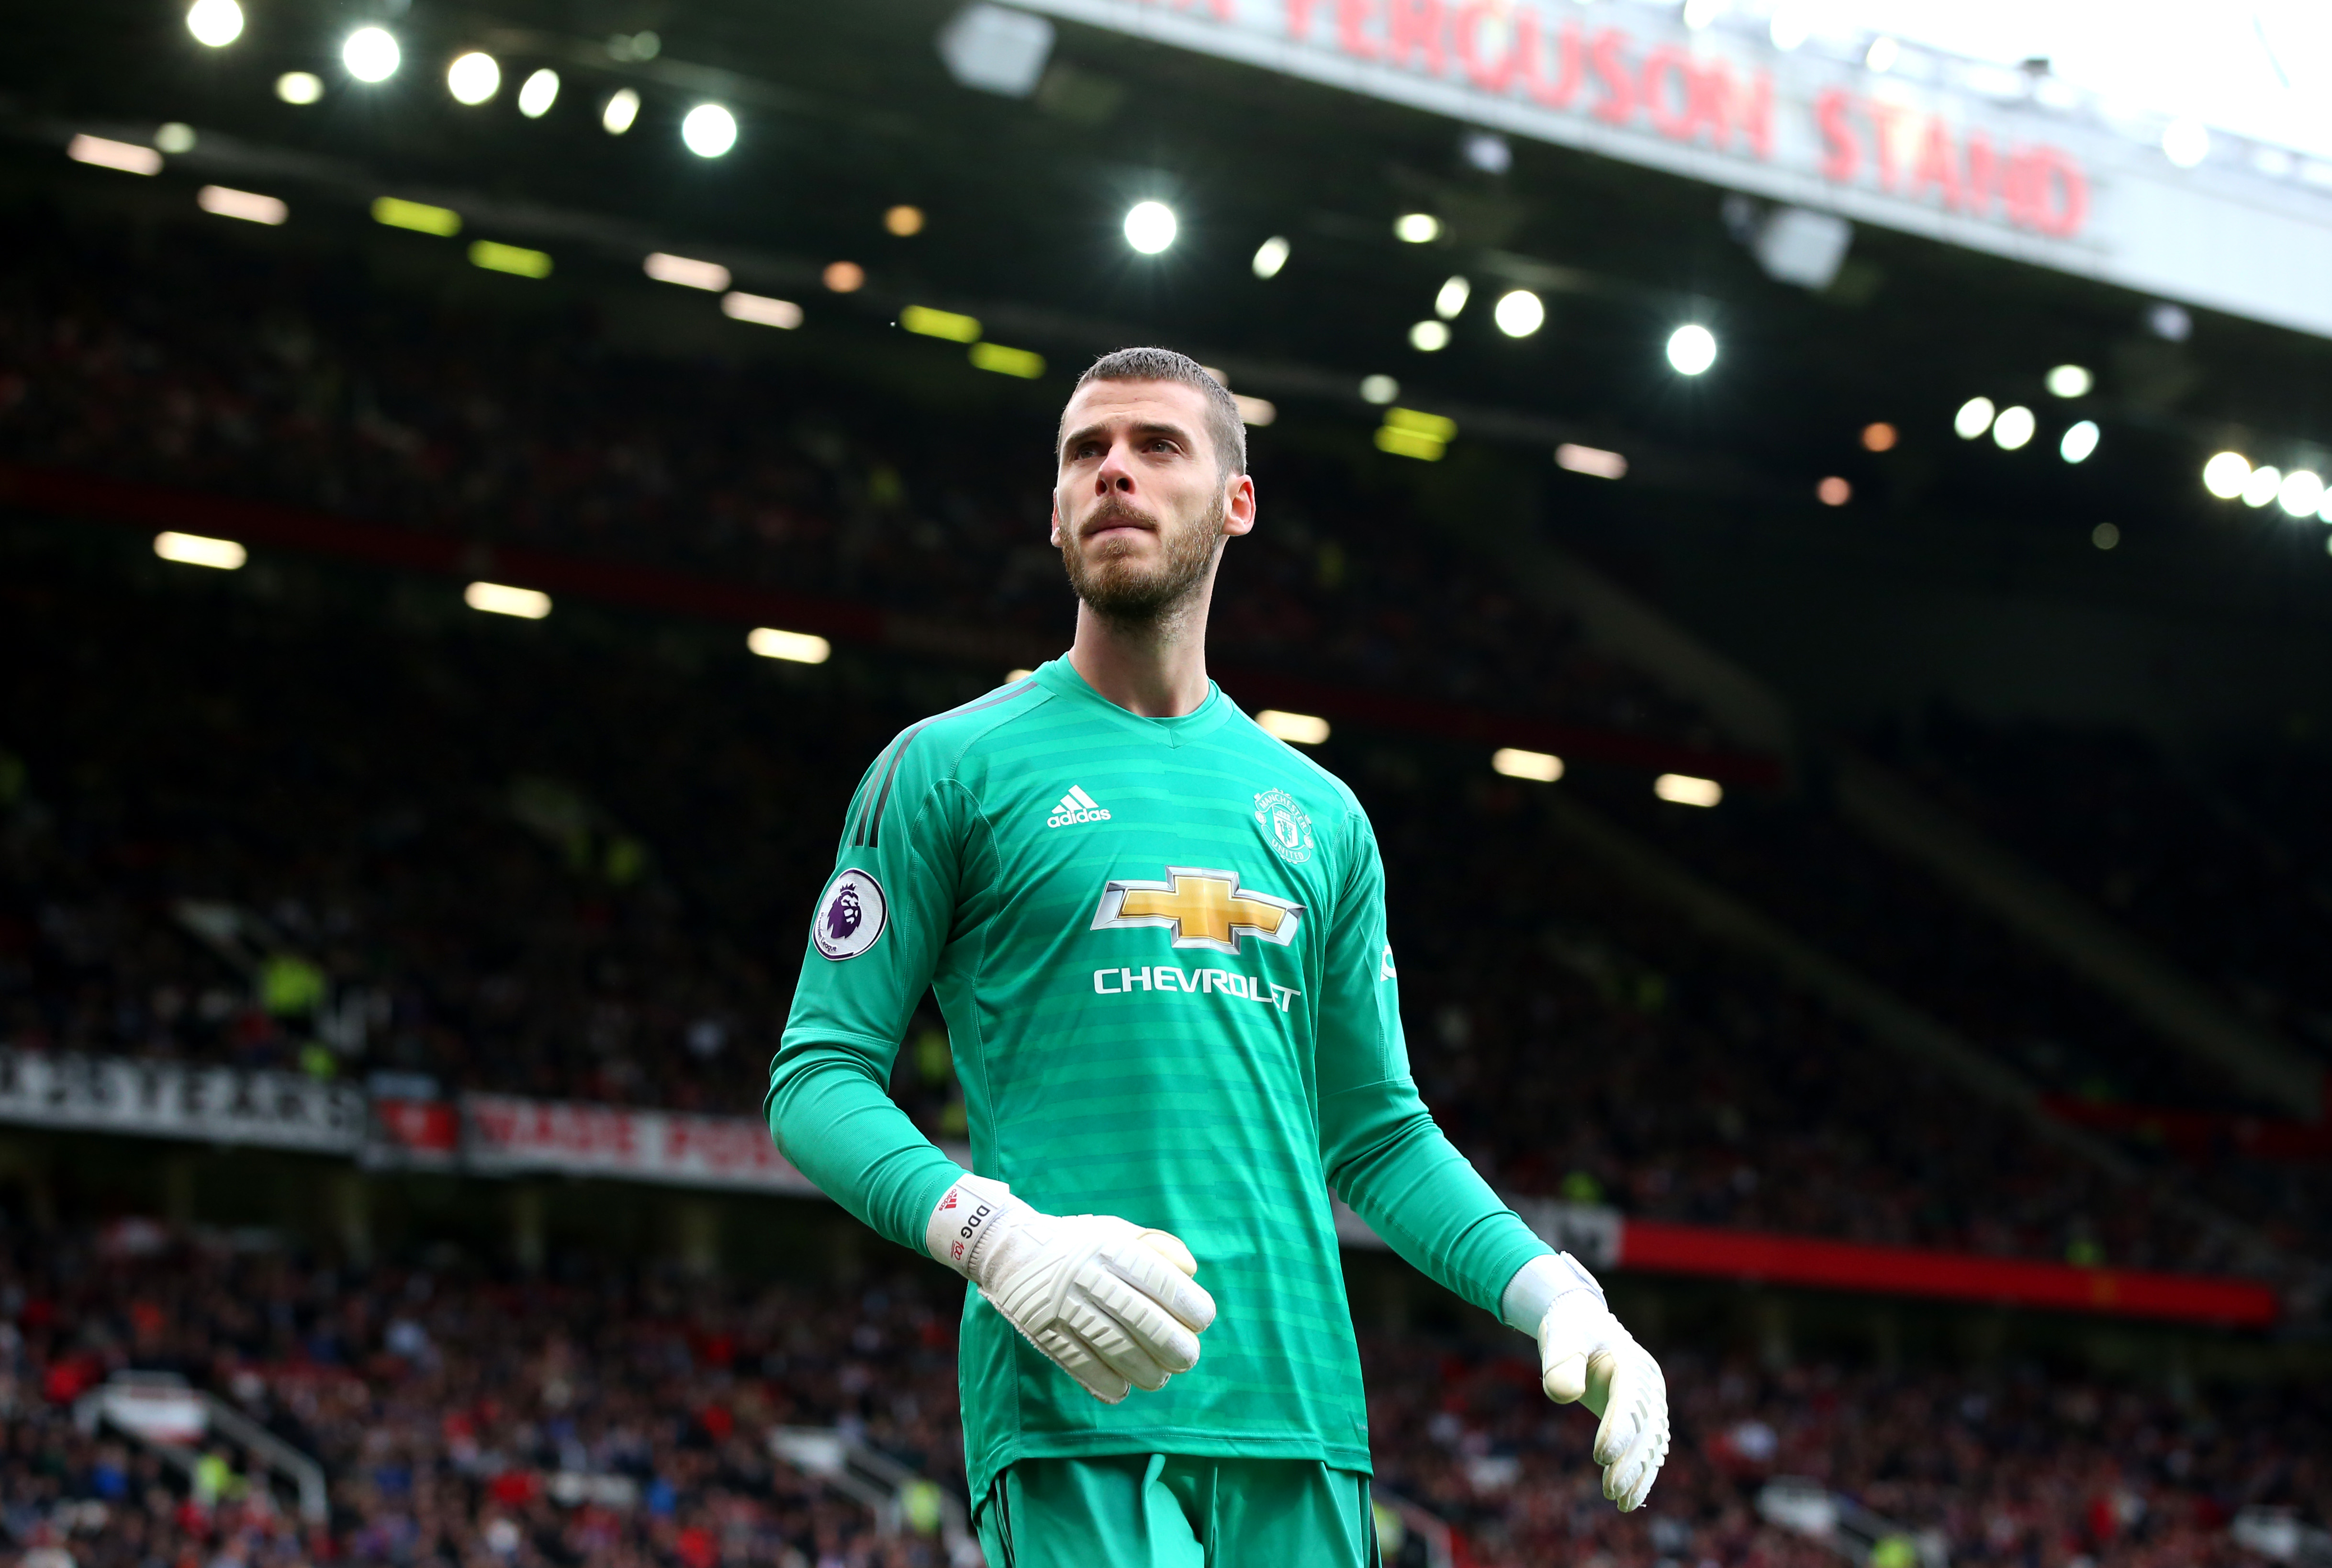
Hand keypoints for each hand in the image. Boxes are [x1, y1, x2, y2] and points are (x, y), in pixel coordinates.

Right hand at [926, 1174, 1216, 1403]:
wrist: (1010, 1249)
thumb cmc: (1077, 1243)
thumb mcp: (1115, 1231)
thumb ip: (1156, 1248)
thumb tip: (1191, 1274)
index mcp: (1112, 1249)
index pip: (1163, 1282)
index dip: (1191, 1307)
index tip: (1201, 1321)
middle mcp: (1089, 1277)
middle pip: (1145, 1322)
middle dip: (1175, 1348)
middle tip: (1187, 1359)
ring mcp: (1063, 1305)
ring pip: (1116, 1350)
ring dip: (1146, 1372)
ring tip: (1159, 1376)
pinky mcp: (1042, 1330)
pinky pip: (1081, 1365)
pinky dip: (1107, 1384)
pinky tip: (1122, 1389)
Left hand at [1505, 1254, 1669, 1510]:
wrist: (1583, 1322)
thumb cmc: (1571, 1327)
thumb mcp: (1562, 1333)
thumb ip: (1561, 1360)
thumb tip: (1563, 1395)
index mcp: (1632, 1362)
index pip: (1630, 1400)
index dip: (1618, 1428)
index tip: (1601, 1455)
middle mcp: (1648, 1385)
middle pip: (1645, 1428)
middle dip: (1630, 1461)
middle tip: (1610, 1490)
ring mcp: (1649, 1403)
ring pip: (1651, 1444)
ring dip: (1638, 1474)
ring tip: (1621, 1503)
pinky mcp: (1642, 1418)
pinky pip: (1647, 1449)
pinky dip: (1641, 1474)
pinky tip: (1630, 1499)